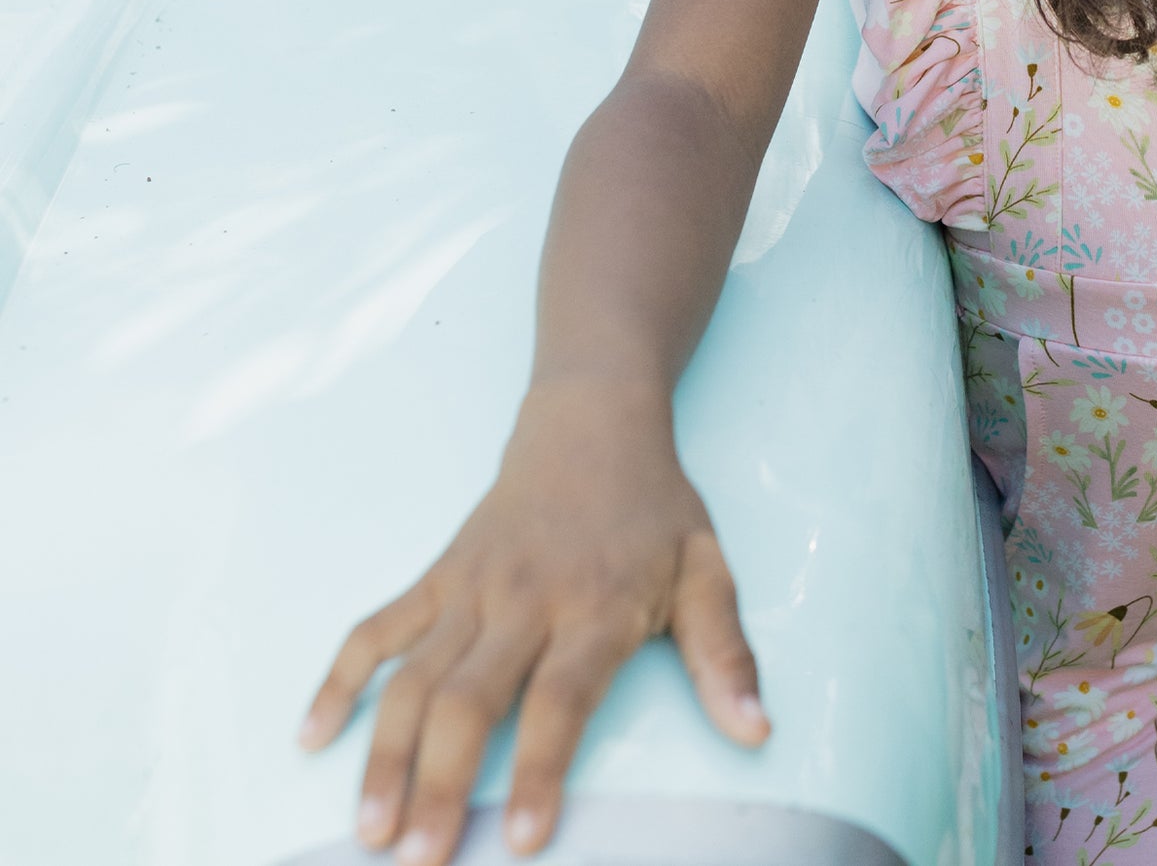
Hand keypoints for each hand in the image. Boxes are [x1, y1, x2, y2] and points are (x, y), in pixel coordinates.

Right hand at [297, 377, 767, 863]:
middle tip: (418, 862)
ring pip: (415, 677)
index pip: (562, 699)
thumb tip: (757, 730)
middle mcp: (526, 599)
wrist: (594, 421)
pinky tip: (311, 737)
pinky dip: (338, 680)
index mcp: (596, 606)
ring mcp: (472, 587)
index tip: (519, 841)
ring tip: (367, 833)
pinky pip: (376, 629)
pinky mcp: (437, 575)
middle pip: (472, 699)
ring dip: (384, 756)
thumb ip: (726, 654)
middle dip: (439, 785)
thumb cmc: (654, 509)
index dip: (539, 770)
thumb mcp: (706, 570)